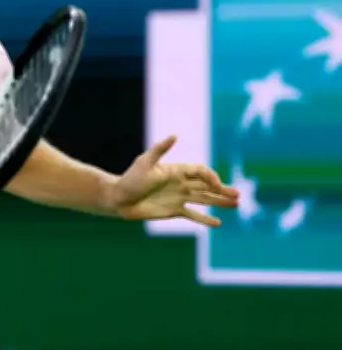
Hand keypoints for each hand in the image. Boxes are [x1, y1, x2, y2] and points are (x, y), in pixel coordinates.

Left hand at [110, 135, 239, 226]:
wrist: (118, 198)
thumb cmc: (130, 179)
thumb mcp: (145, 163)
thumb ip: (160, 150)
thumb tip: (174, 135)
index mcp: (176, 170)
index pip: (200, 172)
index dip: (211, 177)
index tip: (217, 186)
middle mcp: (180, 183)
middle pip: (207, 185)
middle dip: (223, 190)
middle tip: (238, 195)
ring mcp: (178, 197)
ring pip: (204, 199)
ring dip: (220, 202)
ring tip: (236, 204)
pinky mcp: (174, 210)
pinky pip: (194, 215)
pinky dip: (205, 219)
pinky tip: (218, 223)